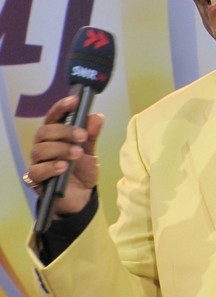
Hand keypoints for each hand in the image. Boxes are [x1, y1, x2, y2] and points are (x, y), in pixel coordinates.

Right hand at [27, 95, 104, 214]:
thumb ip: (92, 135)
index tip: (74, 101)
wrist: (82, 196)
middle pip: (44, 132)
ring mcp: (38, 163)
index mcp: (55, 136)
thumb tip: (97, 116)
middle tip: (82, 136)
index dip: (61, 107)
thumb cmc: (82, 170)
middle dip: (64, 131)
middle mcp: (43, 146)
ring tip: (78, 153)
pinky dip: (51, 167)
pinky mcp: (37, 180)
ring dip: (60, 149)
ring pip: (40, 150)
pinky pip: (37, 171)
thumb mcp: (91, 151)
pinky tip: (64, 167)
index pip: (53, 117)